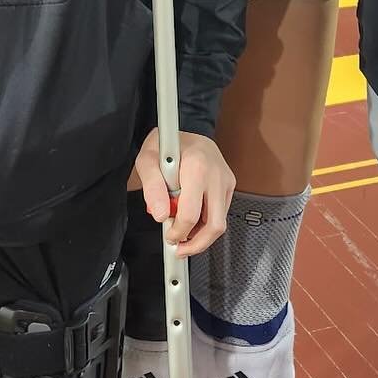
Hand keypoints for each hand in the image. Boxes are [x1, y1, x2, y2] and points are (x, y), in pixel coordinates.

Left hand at [135, 129, 235, 256]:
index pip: (191, 214)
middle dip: (196, 244)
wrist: (185, 130)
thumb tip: (161, 215)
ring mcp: (226, 180)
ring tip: (183, 234)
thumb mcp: (147, 160)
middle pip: (215, 226)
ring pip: (220, 223)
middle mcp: (217, 174)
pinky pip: (221, 213)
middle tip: (179, 247)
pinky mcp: (229, 185)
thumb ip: (152, 187)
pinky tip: (192, 220)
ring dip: (201, 235)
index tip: (168, 236)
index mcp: (197, 166)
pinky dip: (206, 223)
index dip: (178, 232)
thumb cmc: (165, 145)